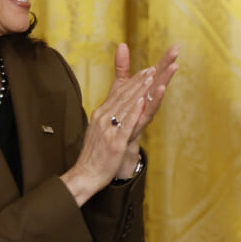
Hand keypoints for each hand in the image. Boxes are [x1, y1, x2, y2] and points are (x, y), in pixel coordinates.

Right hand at [61, 43, 178, 204]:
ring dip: (140, 91)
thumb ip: (110, 114)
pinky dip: (134, 112)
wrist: (86, 174)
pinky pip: (125, 125)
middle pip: (124, 96)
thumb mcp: (101, 129)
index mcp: (101, 114)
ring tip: (151, 78)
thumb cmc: (96, 153)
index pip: (119, 93)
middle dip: (140, 81)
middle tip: (154, 67)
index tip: (148, 69)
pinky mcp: (114, 142)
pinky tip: (142, 102)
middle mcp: (103, 118)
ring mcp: (109, 130)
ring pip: (126, 106)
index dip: (135, 81)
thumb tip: (118, 104)